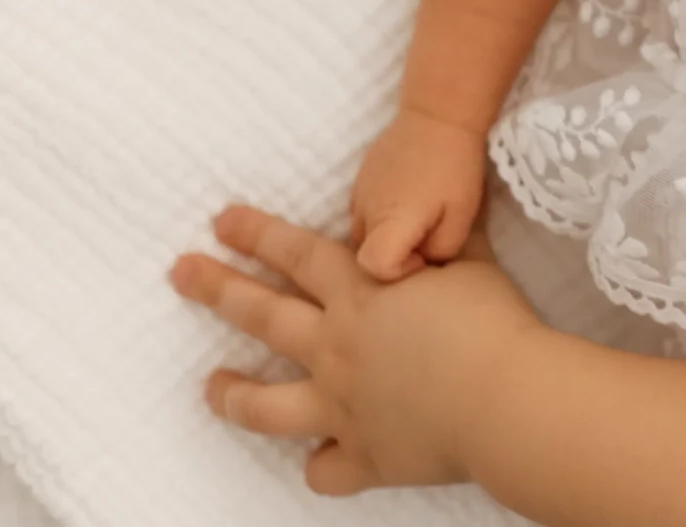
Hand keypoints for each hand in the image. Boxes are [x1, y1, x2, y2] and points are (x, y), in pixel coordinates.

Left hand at [170, 205, 539, 494]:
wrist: (503, 399)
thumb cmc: (491, 324)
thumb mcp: (472, 265)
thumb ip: (450, 241)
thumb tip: (448, 214)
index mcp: (362, 296)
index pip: (299, 254)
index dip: (258, 234)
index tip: (221, 222)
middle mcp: (338, 348)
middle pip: (264, 315)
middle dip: (218, 289)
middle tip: (182, 272)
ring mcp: (341, 407)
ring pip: (266, 404)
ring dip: (232, 393)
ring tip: (211, 385)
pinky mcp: (362, 455)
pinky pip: (325, 470)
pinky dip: (322, 466)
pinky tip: (320, 460)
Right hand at [349, 107, 488, 279]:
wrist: (439, 115)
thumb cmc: (455, 168)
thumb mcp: (462, 217)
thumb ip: (440, 251)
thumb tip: (423, 260)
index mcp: (388, 222)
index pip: (373, 268)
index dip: (399, 271)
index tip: (424, 254)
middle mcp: (364, 212)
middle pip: (366, 255)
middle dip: (395, 255)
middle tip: (427, 235)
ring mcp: (357, 194)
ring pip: (363, 236)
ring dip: (387, 236)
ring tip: (420, 216)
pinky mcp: (359, 180)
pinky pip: (363, 214)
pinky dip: (381, 218)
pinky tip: (409, 199)